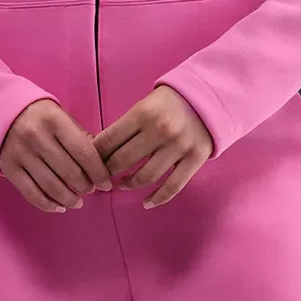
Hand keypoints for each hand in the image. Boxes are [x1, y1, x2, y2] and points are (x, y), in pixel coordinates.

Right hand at [0, 97, 113, 212]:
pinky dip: (48, 205)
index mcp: (54, 121)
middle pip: (69, 172)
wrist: (1, 110)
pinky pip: (31, 193)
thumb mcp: (61, 117)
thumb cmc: (40, 116)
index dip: (98, 172)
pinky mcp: (9, 168)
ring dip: (69, 199)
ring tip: (78, 202)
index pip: (83, 152)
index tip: (106, 184)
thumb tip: (100, 165)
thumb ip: (80, 138)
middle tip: (90, 190)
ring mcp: (21, 153)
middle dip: (85, 186)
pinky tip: (60, 207)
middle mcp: (36, 136)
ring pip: (51, 186)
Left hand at [95, 84, 213, 207]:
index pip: (109, 140)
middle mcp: (160, 130)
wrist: (209, 98)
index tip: (90, 162)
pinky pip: (172, 186)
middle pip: (123, 160)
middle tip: (103, 175)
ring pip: (145, 176)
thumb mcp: (145, 104)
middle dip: (107, 171)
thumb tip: (100, 150)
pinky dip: (157, 198)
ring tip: (122, 184)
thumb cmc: (170, 102)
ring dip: (128, 184)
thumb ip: (127, 126)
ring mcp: (179, 146)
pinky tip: (146, 202)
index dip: (95, 154)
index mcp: (143, 113)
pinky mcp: (195, 159)